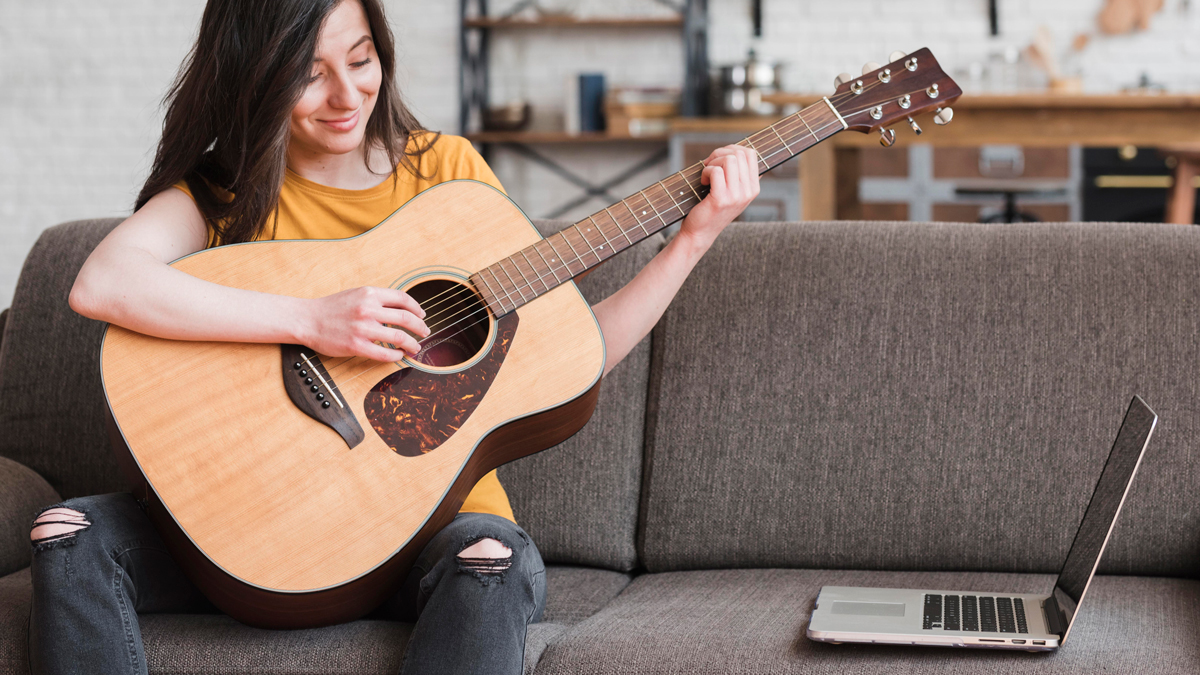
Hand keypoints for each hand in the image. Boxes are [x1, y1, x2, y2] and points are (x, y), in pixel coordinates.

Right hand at [300, 286, 428, 360]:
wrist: (307, 319)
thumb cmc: (331, 308)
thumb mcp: (356, 294)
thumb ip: (377, 300)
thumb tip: (401, 310)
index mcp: (369, 293)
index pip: (403, 299)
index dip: (417, 308)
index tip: (423, 315)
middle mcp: (368, 309)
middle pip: (406, 319)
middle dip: (420, 328)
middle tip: (425, 333)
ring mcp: (363, 328)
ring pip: (399, 337)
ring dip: (412, 344)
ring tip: (415, 347)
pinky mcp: (356, 345)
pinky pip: (384, 353)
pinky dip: (396, 355)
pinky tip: (399, 355)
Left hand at [678, 145, 760, 249]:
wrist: (700, 233)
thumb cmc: (712, 209)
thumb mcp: (732, 193)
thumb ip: (740, 177)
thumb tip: (745, 154)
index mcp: (753, 189)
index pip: (750, 154)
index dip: (732, 149)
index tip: (719, 159)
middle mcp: (748, 192)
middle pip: (739, 154)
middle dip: (719, 153)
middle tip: (708, 165)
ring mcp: (736, 196)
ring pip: (729, 159)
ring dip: (713, 162)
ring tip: (706, 173)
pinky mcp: (721, 199)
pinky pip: (716, 171)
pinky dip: (706, 171)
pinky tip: (703, 181)